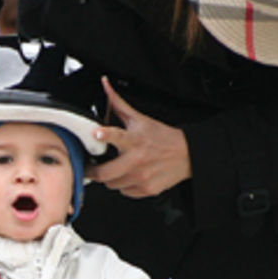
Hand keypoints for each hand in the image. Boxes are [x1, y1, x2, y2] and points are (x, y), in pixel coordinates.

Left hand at [88, 78, 191, 197]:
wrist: (187, 154)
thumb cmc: (162, 137)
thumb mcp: (140, 119)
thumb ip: (118, 104)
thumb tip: (106, 85)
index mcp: (134, 140)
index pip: (118, 136)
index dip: (106, 134)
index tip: (97, 132)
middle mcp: (137, 160)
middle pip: (104, 174)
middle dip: (93, 172)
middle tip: (90, 167)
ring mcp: (142, 177)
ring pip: (111, 185)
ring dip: (109, 178)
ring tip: (115, 169)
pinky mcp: (147, 189)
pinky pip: (124, 192)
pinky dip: (123, 185)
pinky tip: (130, 176)